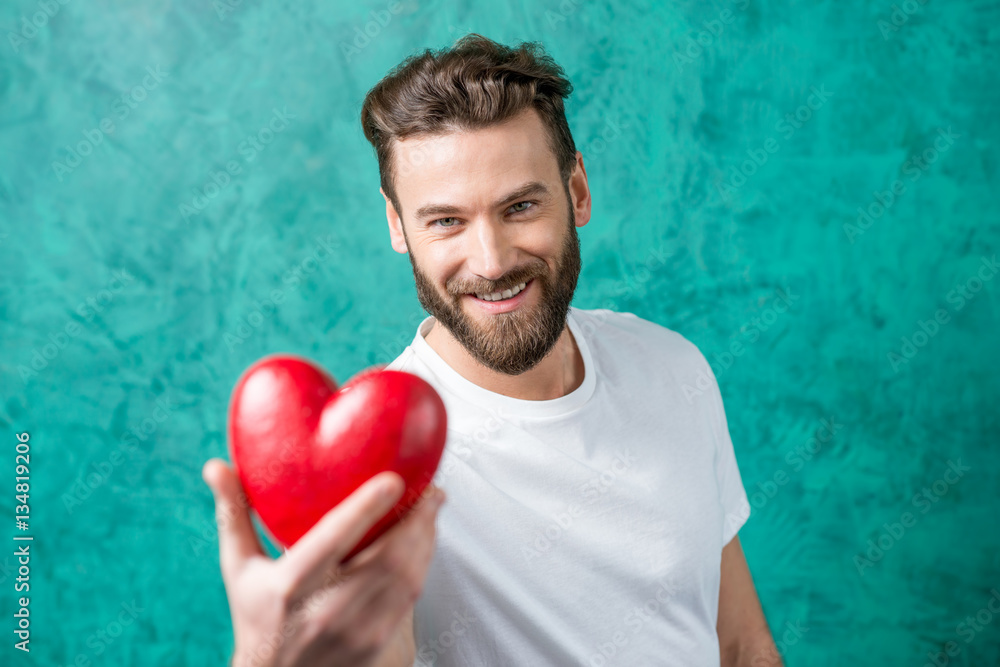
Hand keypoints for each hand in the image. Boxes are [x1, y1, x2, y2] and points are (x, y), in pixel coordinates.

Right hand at [202, 459, 444, 666]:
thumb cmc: (257, 617)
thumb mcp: (240, 569)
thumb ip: (233, 514)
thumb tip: (216, 466)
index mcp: (290, 585)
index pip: (334, 539)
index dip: (366, 508)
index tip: (393, 479)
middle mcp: (325, 610)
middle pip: (387, 559)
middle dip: (417, 520)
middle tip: (430, 489)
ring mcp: (355, 631)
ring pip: (407, 577)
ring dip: (426, 538)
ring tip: (432, 507)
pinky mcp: (377, 644)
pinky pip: (411, 597)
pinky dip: (422, 563)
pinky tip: (426, 541)